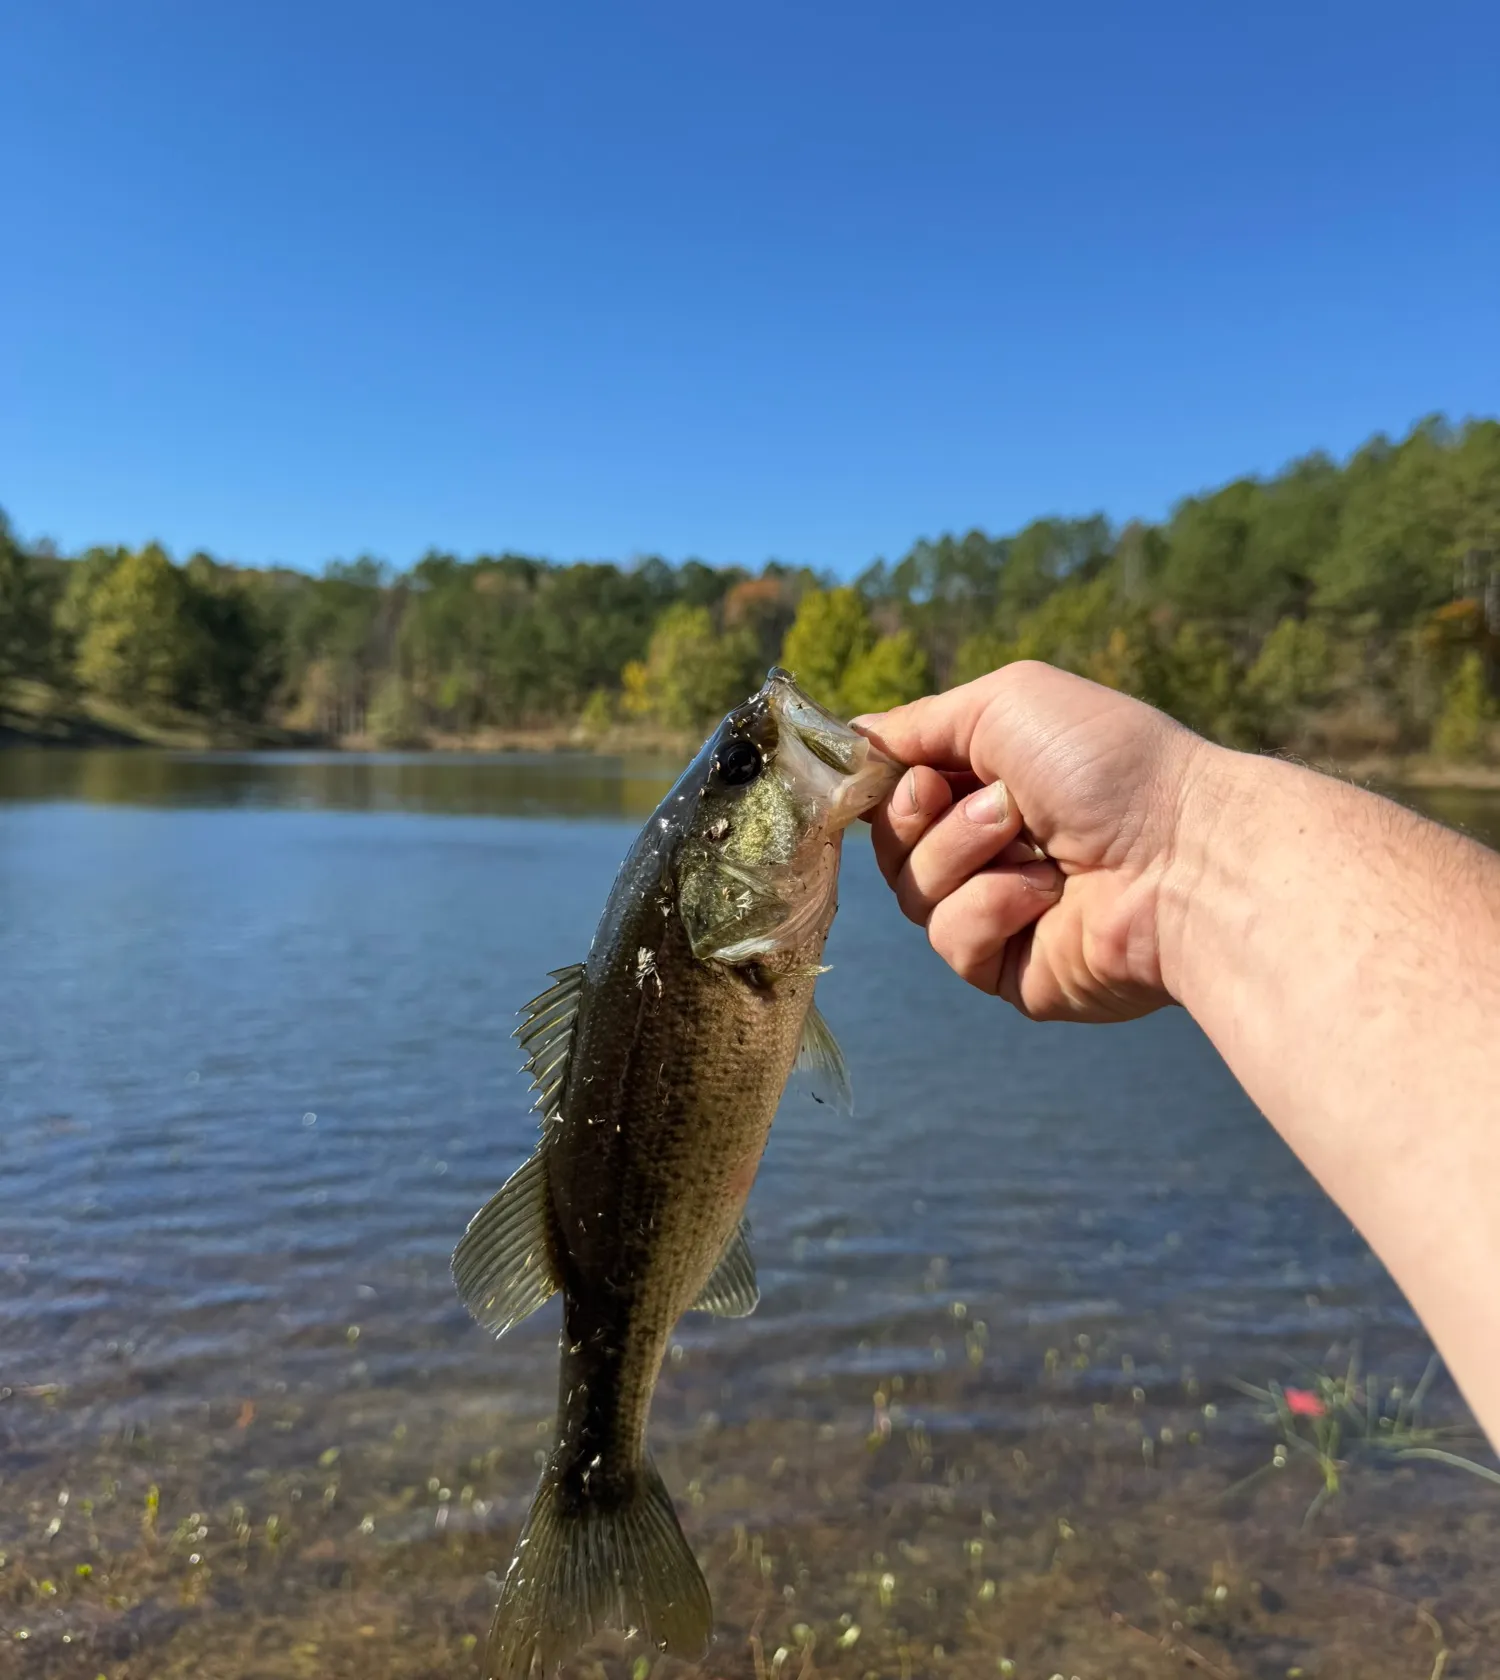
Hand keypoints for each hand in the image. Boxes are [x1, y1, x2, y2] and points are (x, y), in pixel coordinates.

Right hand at [854, 660, 1213, 1021]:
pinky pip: (952, 942)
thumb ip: (919, 721)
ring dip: (965, 857)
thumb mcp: (1004, 702)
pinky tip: (1047, 894)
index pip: (893, 789)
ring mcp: (997, 910)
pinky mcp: (1009, 969)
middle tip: (995, 803)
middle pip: (888, 845)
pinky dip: (992, 908)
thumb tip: (852, 738)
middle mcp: (988, 846)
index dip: (882, 783)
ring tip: (1035, 841)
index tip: (897, 771)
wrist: (1184, 854)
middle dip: (923, 817)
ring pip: (912, 894)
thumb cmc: (1107, 765)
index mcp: (988, 780)